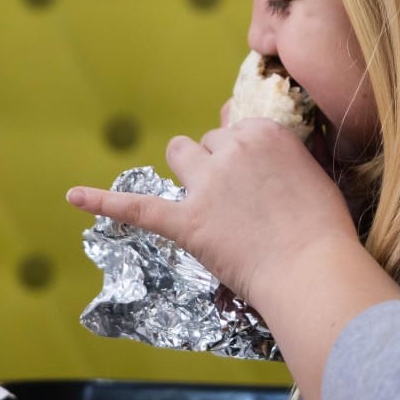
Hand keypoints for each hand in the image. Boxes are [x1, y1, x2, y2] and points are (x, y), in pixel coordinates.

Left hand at [65, 117, 359, 305]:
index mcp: (265, 133)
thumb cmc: (326, 231)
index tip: (250, 174)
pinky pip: (136, 206)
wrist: (312, 270)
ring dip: (185, 169)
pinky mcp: (186, 221)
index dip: (241, 155)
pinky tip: (73, 197)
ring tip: (200, 197)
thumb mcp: (318, 176)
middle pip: (209, 143)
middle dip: (217, 165)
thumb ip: (287, 161)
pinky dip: (101, 201)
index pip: (237, 129)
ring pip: (178, 152)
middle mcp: (232, 149)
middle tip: (239, 203)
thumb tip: (271, 163)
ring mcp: (206, 184)